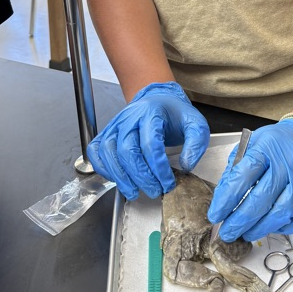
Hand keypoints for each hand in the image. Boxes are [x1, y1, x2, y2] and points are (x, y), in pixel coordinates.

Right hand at [86, 82, 209, 198]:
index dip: (158, 168)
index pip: (151, 144)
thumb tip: (185, 165)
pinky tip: (116, 179)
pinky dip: (102, 166)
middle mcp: (130, 117)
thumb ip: (196, 143)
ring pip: (109, 152)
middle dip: (141, 176)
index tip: (168, 183)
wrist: (158, 99)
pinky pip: (96, 150)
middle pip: (128, 150)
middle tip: (154, 191)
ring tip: (133, 192)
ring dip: (120, 176)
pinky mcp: (107, 132)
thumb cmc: (174, 113)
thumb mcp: (195, 123)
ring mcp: (116, 124)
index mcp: (152, 113)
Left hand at [207, 120, 292, 241]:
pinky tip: (272, 227)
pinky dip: (285, 227)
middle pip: (261, 199)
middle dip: (240, 221)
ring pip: (281, 212)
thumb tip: (222, 197)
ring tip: (247, 233)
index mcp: (266, 148)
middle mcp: (287, 164)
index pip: (242, 178)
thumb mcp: (251, 144)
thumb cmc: (277, 143)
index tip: (216, 215)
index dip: (226, 200)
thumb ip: (236, 168)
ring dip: (261, 228)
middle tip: (228, 233)